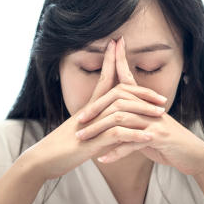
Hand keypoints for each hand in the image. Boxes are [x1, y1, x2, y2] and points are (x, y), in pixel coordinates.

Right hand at [22, 39, 166, 180]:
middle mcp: (90, 112)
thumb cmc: (60, 146)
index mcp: (88, 108)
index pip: (104, 79)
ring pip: (121, 111)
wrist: (42, 159)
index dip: (111, 60)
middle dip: (140, 91)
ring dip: (142, 112)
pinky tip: (149, 137)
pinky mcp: (92, 142)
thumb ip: (94, 124)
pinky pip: (117, 134)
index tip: (118, 43)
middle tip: (161, 97)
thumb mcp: (80, 131)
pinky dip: (134, 135)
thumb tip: (107, 122)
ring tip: (161, 116)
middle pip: (118, 92)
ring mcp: (91, 126)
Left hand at [76, 37, 203, 176]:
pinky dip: (116, 152)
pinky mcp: (158, 138)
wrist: (193, 156)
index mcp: (147, 103)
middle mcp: (150, 108)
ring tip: (83, 140)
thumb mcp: (148, 128)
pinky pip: (132, 143)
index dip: (120, 61)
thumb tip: (114, 117)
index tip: (110, 46)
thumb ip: (133, 120)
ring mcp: (155, 122)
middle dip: (96, 109)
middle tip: (79, 120)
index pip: (129, 79)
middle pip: (118, 101)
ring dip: (99, 131)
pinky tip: (102, 159)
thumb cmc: (169, 143)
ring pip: (121, 121)